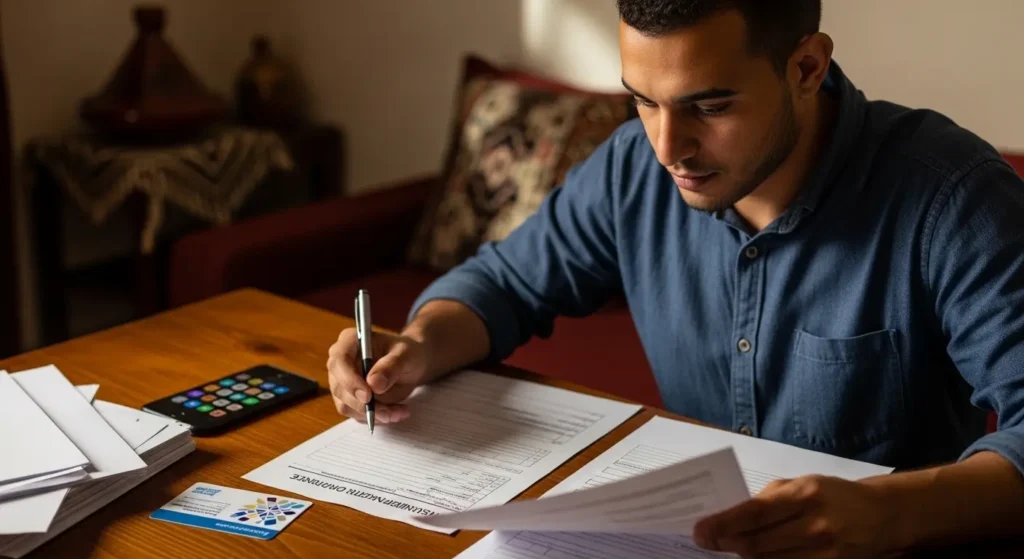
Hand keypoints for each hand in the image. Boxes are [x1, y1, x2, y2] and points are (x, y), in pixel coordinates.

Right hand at [326, 327, 429, 423]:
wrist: (411, 365)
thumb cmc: (407, 353)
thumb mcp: (406, 355)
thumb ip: (391, 366)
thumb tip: (374, 384)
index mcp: (350, 342)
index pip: (338, 361)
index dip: (349, 380)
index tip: (368, 396)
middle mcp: (341, 362)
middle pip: (339, 388)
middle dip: (363, 405)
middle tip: (389, 412)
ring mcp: (343, 383)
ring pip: (348, 406)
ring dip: (374, 414)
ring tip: (399, 411)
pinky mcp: (350, 399)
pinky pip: (358, 415)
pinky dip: (378, 418)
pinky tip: (397, 412)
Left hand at [692, 475, 902, 558]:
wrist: (881, 515)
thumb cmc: (832, 495)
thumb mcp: (802, 483)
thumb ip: (769, 498)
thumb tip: (730, 516)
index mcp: (805, 493)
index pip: (755, 512)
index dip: (724, 524)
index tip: (700, 530)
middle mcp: (816, 523)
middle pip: (759, 542)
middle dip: (727, 543)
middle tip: (705, 541)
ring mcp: (825, 551)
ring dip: (745, 556)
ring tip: (731, 547)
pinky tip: (757, 557)